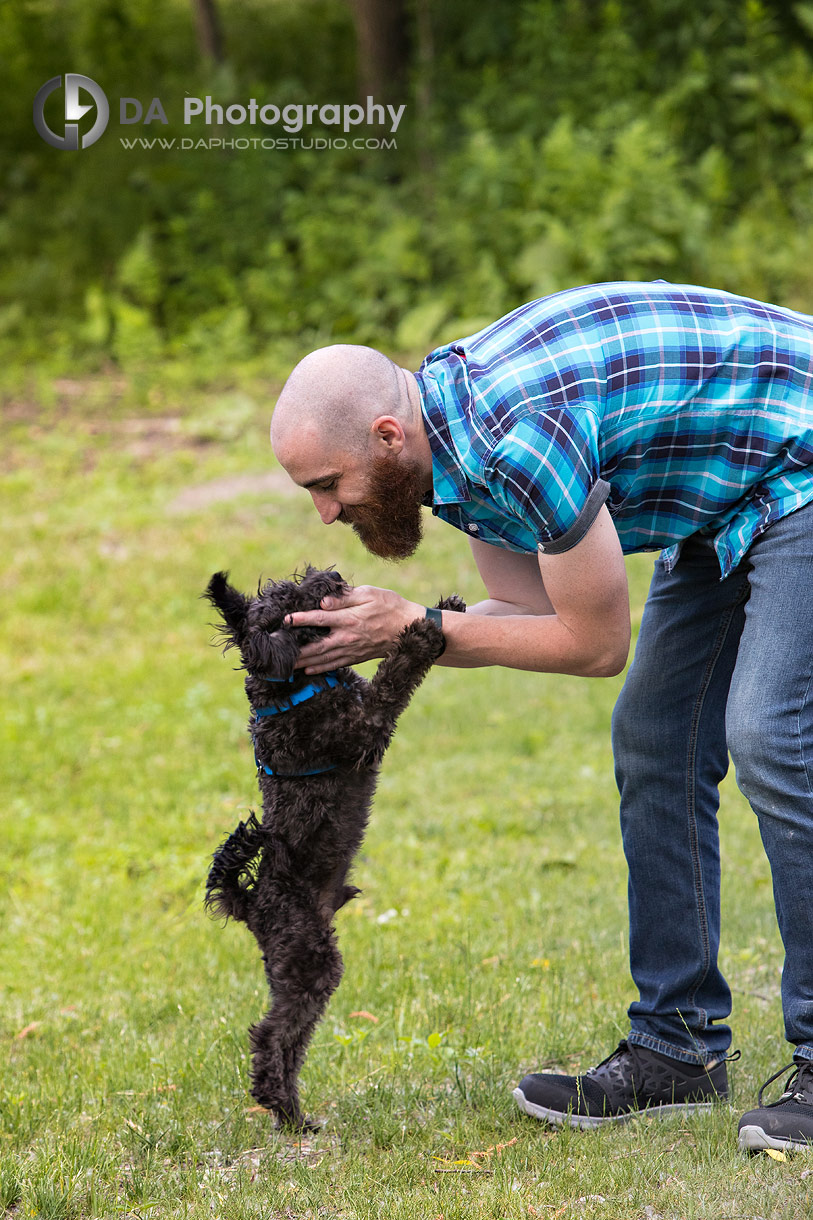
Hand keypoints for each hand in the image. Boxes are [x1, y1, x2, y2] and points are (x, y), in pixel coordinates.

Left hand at [286, 585, 425, 672]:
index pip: (319, 618)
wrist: (410, 628)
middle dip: (296, 650)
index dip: (300, 619)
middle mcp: (347, 637)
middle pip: (316, 646)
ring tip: (286, 666)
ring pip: (323, 658)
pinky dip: (321, 668)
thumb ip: (344, 597)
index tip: (286, 620)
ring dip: (304, 662)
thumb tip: (323, 602)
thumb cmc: (390, 606)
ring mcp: (352, 650)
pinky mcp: (357, 657)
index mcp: (349, 618)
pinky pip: (335, 664)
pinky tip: (308, 670)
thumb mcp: (369, 593)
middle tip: (278, 654)